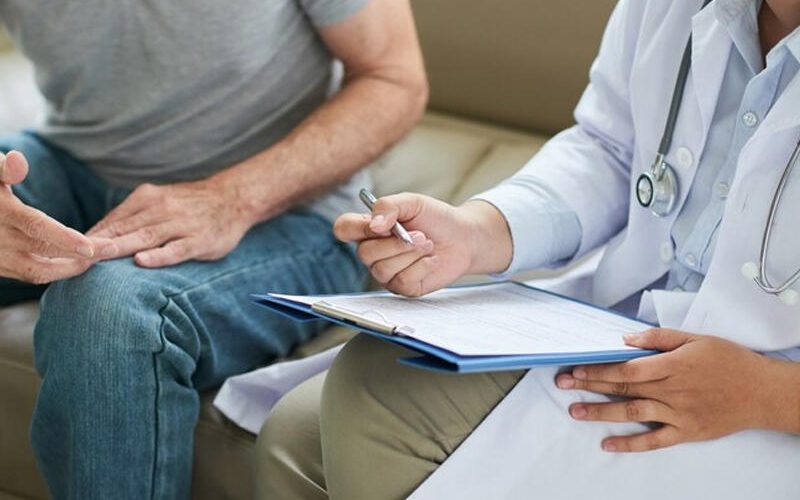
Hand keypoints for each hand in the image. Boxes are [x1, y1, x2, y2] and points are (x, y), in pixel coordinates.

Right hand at [0, 151, 113, 283]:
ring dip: (69, 269)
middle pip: (44, 252)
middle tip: (112, 249)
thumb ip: (4, 167)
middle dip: (80, 255)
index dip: (64, 238)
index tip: (91, 247)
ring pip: (38, 272)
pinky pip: (29, 275)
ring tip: (98, 259)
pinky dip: (55, 272)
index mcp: (2, 212)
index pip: (36, 227)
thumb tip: (19, 161)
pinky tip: (75, 264)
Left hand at [88, 177, 254, 267]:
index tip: (69, 251)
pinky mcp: (199, 240)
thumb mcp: (161, 201)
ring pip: (145, 237)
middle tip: (73, 255)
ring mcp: (181, 225)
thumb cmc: (192, 205)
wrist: (234, 198)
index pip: (114, 219)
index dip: (92, 236)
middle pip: (124, 228)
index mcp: (148, 198)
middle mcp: (162, 209)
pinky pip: (176, 249)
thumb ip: (134, 216)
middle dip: (98, 242)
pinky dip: (159, 255)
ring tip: (98, 257)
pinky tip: (143, 261)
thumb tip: (100, 235)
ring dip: (120, 247)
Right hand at [333, 193, 511, 296]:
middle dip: (396, 244)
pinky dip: (421, 268)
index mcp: (370, 228)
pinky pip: (402, 282)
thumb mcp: (413, 202)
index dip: (357, 228)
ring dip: (411, 255)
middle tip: (420, 235)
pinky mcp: (403, 287)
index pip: (343, 229)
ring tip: (428, 245)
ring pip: (383, 270)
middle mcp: (374, 252)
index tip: (382, 225)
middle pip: (364, 254)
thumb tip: (374, 225)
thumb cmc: (436, 218)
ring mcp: (386, 272)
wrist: (463, 237)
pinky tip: (431, 260)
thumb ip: (389, 206)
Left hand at [555, 329, 778, 451]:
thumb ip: (660, 337)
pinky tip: (608, 444)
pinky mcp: (686, 432)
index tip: (576, 367)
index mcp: (672, 365)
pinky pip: (654, 441)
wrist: (761, 392)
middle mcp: (672, 390)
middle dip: (590, 385)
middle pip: (623, 387)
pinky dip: (630, 444)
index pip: (626, 367)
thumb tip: (627, 339)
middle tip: (563, 384)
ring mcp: (678, 414)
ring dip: (601, 413)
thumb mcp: (696, 338)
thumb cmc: (729, 361)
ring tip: (575, 411)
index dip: (598, 368)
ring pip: (632, 413)